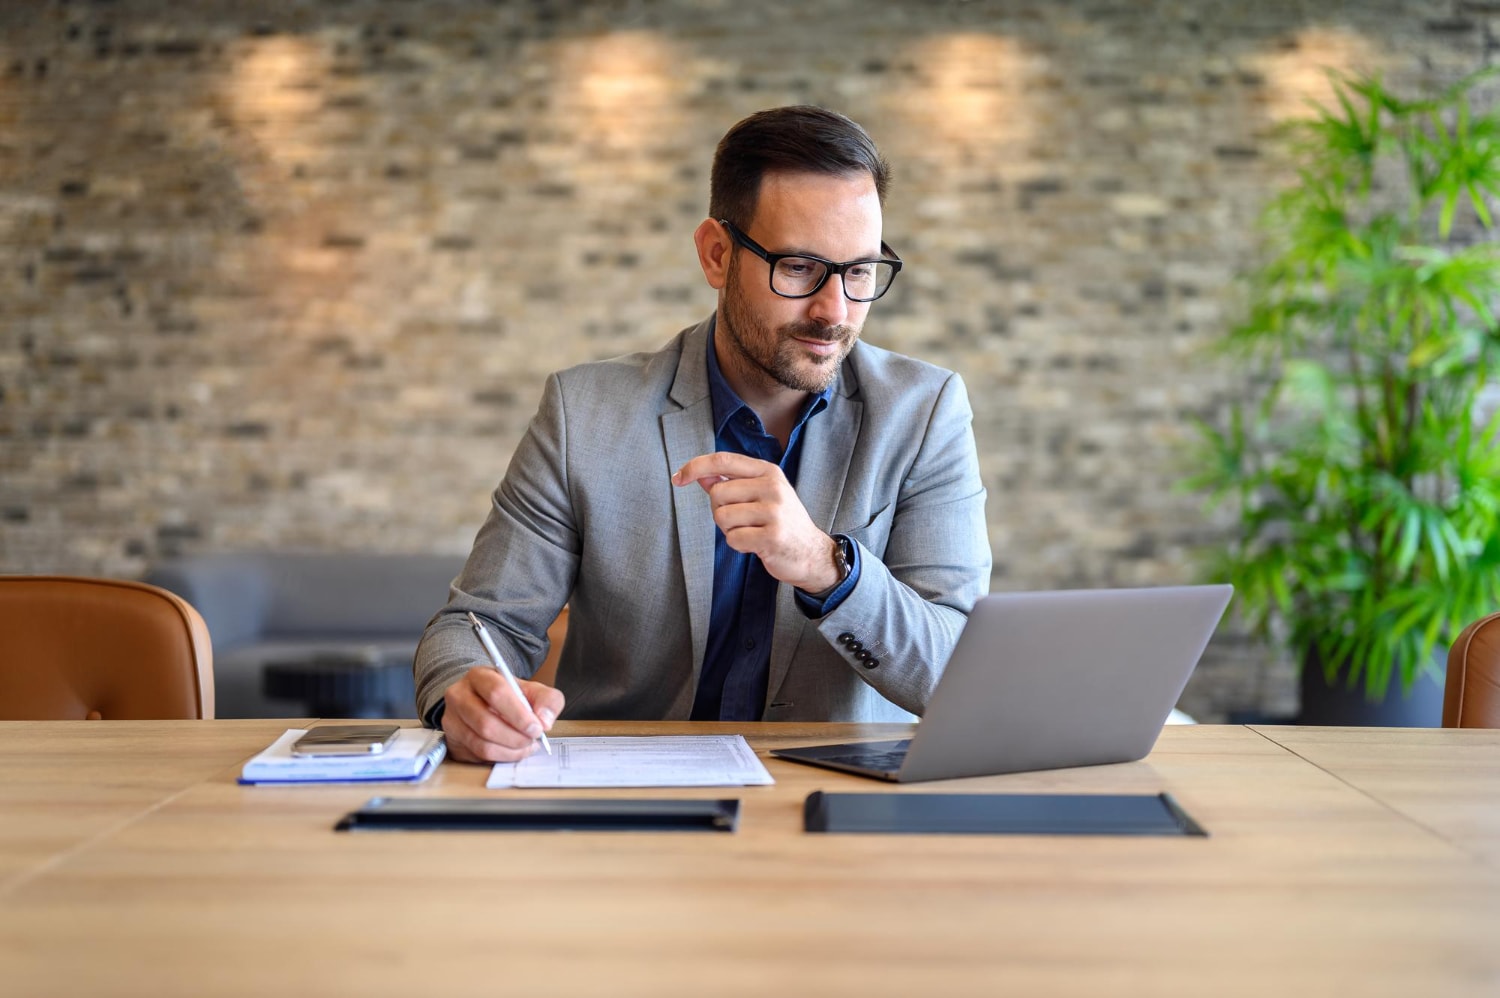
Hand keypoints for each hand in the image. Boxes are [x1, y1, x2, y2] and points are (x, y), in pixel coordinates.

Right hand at [440, 666, 563, 763]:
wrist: (483, 702)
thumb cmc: (509, 696)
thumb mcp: (532, 691)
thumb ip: (547, 700)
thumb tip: (545, 720)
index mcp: (479, 676)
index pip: (496, 693)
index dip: (518, 714)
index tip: (537, 728)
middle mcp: (459, 696)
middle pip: (486, 723)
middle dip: (516, 737)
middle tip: (533, 740)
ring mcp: (452, 719)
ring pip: (481, 744)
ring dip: (510, 750)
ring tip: (526, 746)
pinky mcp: (452, 740)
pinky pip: (478, 756)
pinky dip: (501, 757)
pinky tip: (513, 751)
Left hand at [671, 451, 840, 592]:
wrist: (812, 553)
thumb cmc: (781, 522)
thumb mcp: (761, 495)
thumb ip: (732, 483)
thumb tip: (701, 476)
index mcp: (768, 471)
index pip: (723, 460)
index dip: (695, 467)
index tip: (677, 479)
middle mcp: (773, 487)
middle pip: (717, 492)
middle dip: (720, 510)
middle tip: (743, 520)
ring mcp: (774, 511)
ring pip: (722, 517)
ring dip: (729, 530)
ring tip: (751, 532)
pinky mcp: (772, 536)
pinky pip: (733, 539)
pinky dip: (738, 545)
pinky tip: (756, 545)